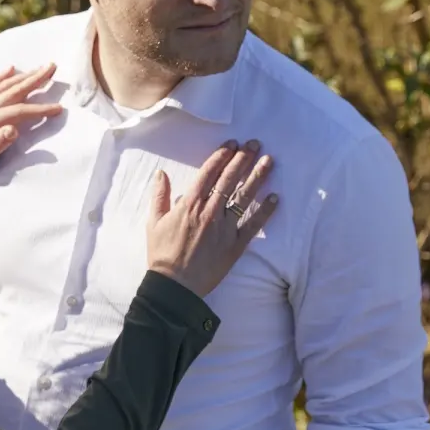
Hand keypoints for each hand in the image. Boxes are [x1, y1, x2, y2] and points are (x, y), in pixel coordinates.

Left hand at [0, 64, 62, 155]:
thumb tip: (13, 130)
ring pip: (7, 84)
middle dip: (35, 79)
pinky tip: (11, 67)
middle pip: (15, 90)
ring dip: (25, 75)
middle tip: (52, 67)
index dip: (39, 109)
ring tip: (41, 68)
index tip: (58, 108)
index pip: (20, 111)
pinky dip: (2, 76)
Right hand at [146, 139, 277, 296]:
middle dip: (242, 159)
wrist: (174, 286)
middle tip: (254, 144)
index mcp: (189, 205)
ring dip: (257, 177)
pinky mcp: (235, 245)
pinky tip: (275, 197)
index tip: (232, 145)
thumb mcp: (153, 222)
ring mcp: (224, 228)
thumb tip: (161, 174)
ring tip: (269, 161)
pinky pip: (253, 225)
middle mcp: (209, 212)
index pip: (208, 173)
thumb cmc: (162, 254)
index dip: (221, 156)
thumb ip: (159, 196)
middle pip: (229, 180)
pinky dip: (264, 211)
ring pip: (243, 197)